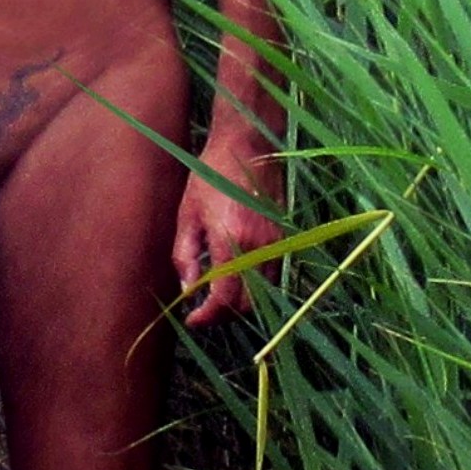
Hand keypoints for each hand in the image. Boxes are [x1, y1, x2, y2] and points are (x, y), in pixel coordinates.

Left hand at [172, 138, 283, 326]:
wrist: (249, 148)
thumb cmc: (211, 176)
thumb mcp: (187, 214)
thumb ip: (186, 255)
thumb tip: (188, 289)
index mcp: (232, 241)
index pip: (224, 298)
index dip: (208, 317)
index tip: (192, 320)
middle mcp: (260, 247)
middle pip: (247, 303)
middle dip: (223, 315)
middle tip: (201, 311)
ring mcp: (277, 243)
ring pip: (263, 293)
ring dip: (240, 303)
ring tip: (215, 297)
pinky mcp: (285, 238)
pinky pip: (273, 276)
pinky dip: (255, 286)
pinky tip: (235, 278)